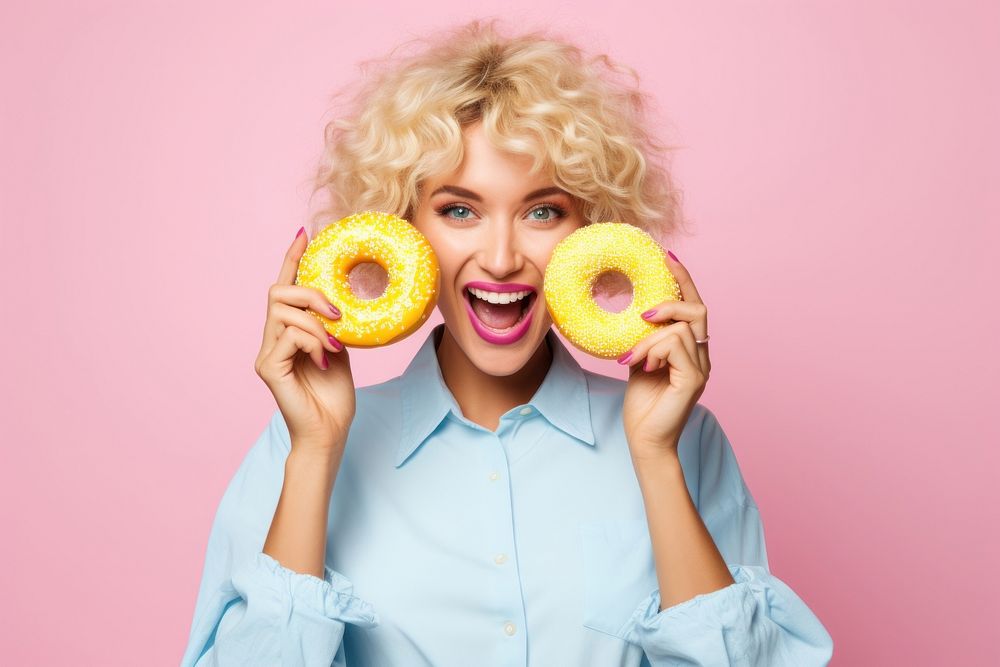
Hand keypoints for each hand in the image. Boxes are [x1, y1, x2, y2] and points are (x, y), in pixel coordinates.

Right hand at [254, 227, 355, 452]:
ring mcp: (266, 352)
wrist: (329, 432)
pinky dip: (312, 341)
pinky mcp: (267, 367)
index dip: (293, 258)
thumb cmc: (333, 396)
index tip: (304, 233)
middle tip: (338, 313)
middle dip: (311, 293)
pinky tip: (325, 360)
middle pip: (279, 291)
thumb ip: (332, 324)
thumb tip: (340, 299)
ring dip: (317, 322)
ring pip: (283, 310)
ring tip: (335, 344)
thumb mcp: (339, 349)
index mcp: (288, 331)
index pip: (286, 286)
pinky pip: (289, 335)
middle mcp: (272, 338)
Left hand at [621, 251, 710, 459]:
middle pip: (697, 310)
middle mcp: (701, 356)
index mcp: (690, 350)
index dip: (683, 280)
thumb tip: (637, 313)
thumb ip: (645, 339)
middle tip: (645, 311)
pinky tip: (641, 367)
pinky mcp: (694, 379)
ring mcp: (701, 368)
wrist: (645, 441)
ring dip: (648, 339)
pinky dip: (652, 350)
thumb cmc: (642, 406)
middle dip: (672, 299)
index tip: (668, 256)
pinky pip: (674, 346)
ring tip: (634, 359)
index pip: (693, 307)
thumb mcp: (640, 362)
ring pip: (679, 328)